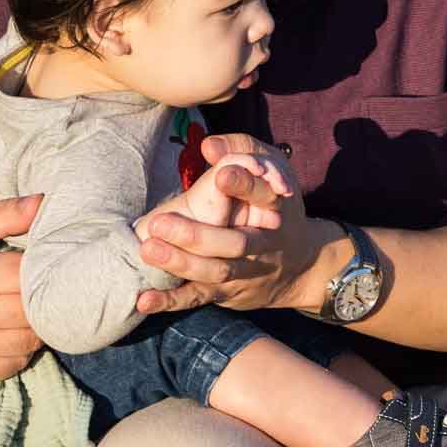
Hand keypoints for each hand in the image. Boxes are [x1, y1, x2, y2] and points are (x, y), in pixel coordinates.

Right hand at [0, 194, 43, 385]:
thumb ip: (2, 213)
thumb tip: (42, 203)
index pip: (25, 274)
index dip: (40, 268)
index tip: (41, 263)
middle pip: (31, 310)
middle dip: (39, 297)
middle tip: (37, 287)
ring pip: (30, 339)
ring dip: (33, 324)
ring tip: (21, 308)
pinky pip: (18, 361)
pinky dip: (20, 348)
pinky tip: (8, 330)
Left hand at [133, 132, 318, 315]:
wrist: (302, 266)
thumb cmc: (277, 207)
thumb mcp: (272, 170)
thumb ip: (242, 150)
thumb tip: (209, 146)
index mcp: (275, 208)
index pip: (264, 196)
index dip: (245, 185)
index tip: (223, 176)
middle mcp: (263, 243)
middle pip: (235, 243)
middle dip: (197, 236)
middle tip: (159, 223)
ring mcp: (246, 272)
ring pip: (216, 272)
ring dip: (180, 264)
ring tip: (148, 249)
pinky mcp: (227, 293)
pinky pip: (198, 298)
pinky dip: (171, 301)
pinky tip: (145, 300)